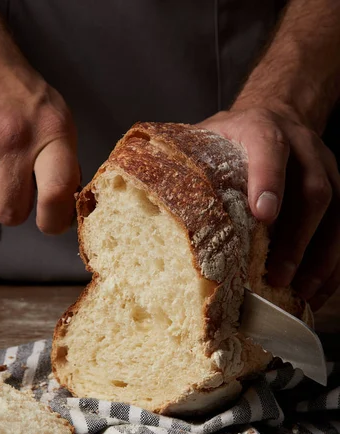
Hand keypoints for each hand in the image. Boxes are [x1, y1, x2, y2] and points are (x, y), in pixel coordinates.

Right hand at [0, 2, 79, 233]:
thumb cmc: (20, 92)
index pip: (56, 193)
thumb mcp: (57, 119)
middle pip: (10, 213)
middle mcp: (15, 139)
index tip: (52, 222)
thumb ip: (63, 163)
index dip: (54, 221)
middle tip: (14, 184)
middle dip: (12, 206)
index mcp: (51, 134)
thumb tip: (64, 208)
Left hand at [197, 105, 339, 310]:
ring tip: (301, 293)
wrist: (279, 113)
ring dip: (320, 257)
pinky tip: (317, 291)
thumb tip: (141, 204)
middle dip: (297, 237)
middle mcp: (303, 147)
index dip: (268, 181)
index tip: (263, 216)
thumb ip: (188, 164)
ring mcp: (327, 167)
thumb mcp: (208, 138)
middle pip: (312, 190)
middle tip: (278, 275)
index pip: (269, 149)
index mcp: (262, 130)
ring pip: (336, 212)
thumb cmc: (234, 137)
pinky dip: (332, 264)